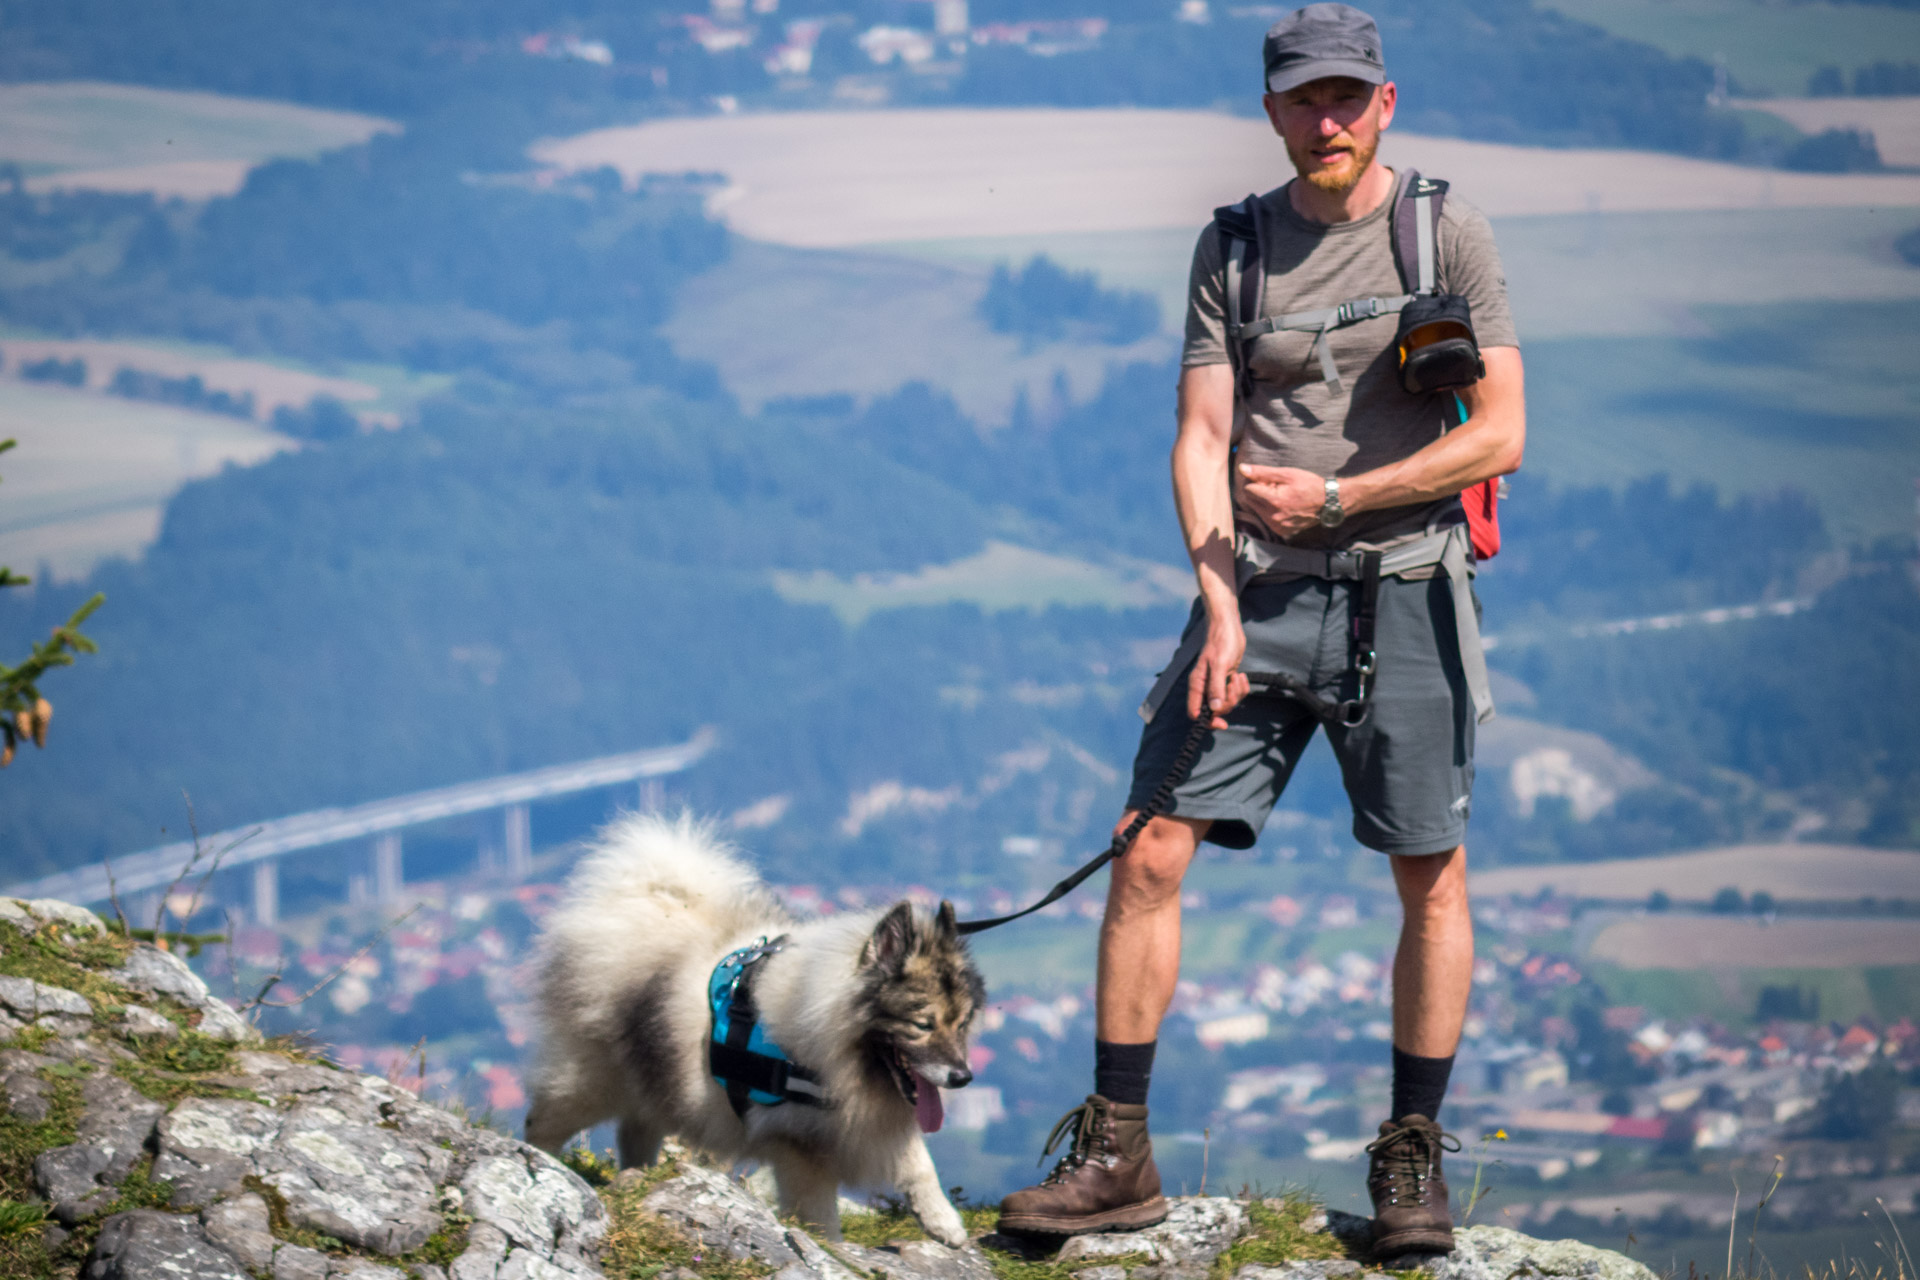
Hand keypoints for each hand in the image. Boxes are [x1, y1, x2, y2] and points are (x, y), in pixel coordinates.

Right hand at [1188, 613, 1249, 727]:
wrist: (1228, 626)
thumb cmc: (1221, 642)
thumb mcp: (1220, 665)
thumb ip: (1216, 687)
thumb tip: (1214, 709)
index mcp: (1197, 685)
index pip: (1196, 713)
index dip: (1208, 721)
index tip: (1223, 723)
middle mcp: (1204, 687)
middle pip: (1215, 710)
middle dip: (1228, 702)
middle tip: (1232, 685)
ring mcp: (1215, 684)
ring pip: (1226, 702)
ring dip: (1236, 694)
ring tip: (1237, 677)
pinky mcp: (1226, 679)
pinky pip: (1234, 693)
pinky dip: (1241, 688)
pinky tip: (1240, 675)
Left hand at [1238, 464, 1325, 537]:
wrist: (1329, 502)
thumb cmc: (1309, 484)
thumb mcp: (1286, 474)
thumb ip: (1262, 472)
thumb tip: (1242, 468)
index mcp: (1274, 501)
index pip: (1248, 489)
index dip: (1257, 482)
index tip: (1269, 480)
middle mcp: (1273, 517)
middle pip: (1250, 501)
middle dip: (1259, 492)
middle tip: (1276, 487)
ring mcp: (1277, 526)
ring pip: (1257, 510)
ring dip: (1264, 502)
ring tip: (1282, 497)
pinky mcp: (1281, 531)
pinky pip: (1267, 519)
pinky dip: (1271, 512)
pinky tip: (1285, 506)